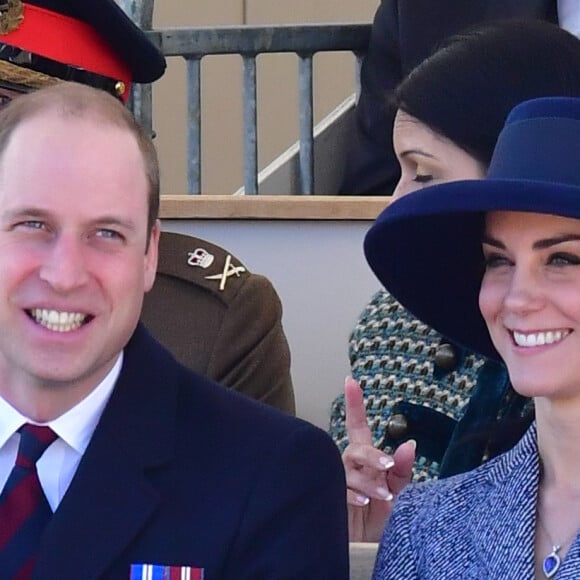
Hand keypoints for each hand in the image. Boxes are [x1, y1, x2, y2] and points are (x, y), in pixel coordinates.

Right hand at [342, 376, 414, 541]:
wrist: (369, 546)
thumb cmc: (383, 516)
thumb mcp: (399, 491)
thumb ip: (402, 468)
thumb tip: (410, 443)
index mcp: (366, 458)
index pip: (358, 425)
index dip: (354, 403)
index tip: (350, 381)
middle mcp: (351, 464)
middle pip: (356, 448)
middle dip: (372, 456)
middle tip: (388, 468)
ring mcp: (340, 480)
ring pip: (348, 468)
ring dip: (367, 480)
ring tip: (383, 495)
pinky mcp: (332, 496)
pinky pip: (340, 489)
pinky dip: (354, 494)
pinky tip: (364, 500)